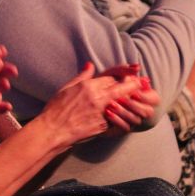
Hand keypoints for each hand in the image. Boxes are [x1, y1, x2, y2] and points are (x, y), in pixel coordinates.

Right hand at [36, 63, 150, 148]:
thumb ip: (81, 76)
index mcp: (88, 86)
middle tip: (142, 83)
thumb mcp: (66, 88)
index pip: (111, 78)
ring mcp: (101, 113)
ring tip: (139, 100)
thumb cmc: (56, 109)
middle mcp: (97, 98)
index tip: (131, 74)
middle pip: (121, 89)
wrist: (53, 130)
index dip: (122, 75)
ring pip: (123, 104)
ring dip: (131, 101)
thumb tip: (90, 65)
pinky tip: (127, 116)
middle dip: (133, 85)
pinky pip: (116, 120)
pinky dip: (122, 117)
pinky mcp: (102, 126)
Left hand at [98, 64, 158, 133]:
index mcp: (143, 95)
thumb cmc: (104, 83)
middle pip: (148, 111)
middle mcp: (140, 108)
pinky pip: (125, 127)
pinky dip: (117, 120)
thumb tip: (137, 67)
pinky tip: (107, 113)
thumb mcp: (113, 74)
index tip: (134, 92)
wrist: (89, 99)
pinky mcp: (123, 127)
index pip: (155, 98)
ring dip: (124, 112)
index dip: (146, 96)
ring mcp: (132, 118)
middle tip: (121, 98)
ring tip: (110, 105)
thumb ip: (124, 70)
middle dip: (135, 105)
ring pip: (136, 120)